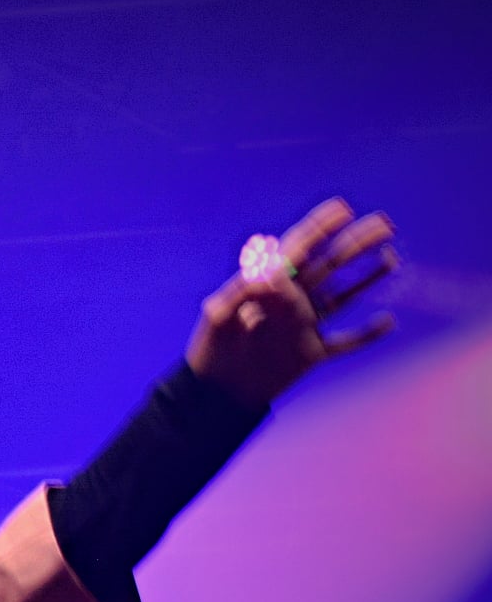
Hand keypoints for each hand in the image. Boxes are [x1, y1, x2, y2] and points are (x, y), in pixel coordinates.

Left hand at [186, 197, 398, 407]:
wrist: (214, 393)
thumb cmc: (210, 350)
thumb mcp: (220, 318)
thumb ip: (244, 293)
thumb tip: (269, 270)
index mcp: (269, 288)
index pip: (298, 250)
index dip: (319, 227)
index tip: (342, 208)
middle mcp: (292, 302)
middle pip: (329, 265)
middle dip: (356, 243)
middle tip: (386, 224)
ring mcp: (304, 327)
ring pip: (343, 297)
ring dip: (367, 278)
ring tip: (391, 258)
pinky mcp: (310, 354)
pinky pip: (345, 343)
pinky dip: (367, 335)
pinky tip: (389, 322)